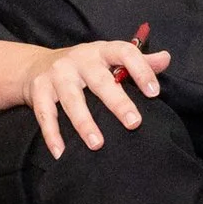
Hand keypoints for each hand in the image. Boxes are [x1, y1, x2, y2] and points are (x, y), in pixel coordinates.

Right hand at [21, 39, 171, 158]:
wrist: (36, 65)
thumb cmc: (85, 66)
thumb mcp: (110, 58)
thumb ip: (139, 60)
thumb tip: (166, 58)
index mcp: (102, 51)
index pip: (125, 53)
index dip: (142, 70)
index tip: (155, 92)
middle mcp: (79, 60)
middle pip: (99, 81)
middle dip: (117, 103)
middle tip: (134, 123)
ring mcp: (57, 75)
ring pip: (71, 100)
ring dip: (84, 123)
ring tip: (97, 144)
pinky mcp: (38, 91)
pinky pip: (45, 115)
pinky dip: (52, 134)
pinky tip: (61, 152)